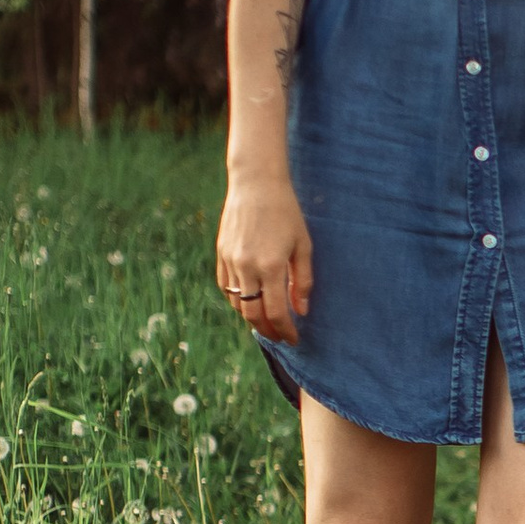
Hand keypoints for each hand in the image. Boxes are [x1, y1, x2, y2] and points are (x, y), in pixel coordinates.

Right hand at [215, 173, 312, 342]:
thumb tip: (301, 311)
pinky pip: (225, 287)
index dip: (285, 330)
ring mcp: (230, 260)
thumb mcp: (303, 245)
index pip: (276, 312)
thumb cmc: (286, 213)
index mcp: (271, 266)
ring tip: (266, 322)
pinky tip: (249, 302)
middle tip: (279, 337)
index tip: (294, 339)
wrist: (256, 184)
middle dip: (267, 330)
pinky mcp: (221, 254)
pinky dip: (237, 300)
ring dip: (251, 317)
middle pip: (253, 314)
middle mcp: (247, 267)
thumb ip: (303, 281)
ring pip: (237, 303)